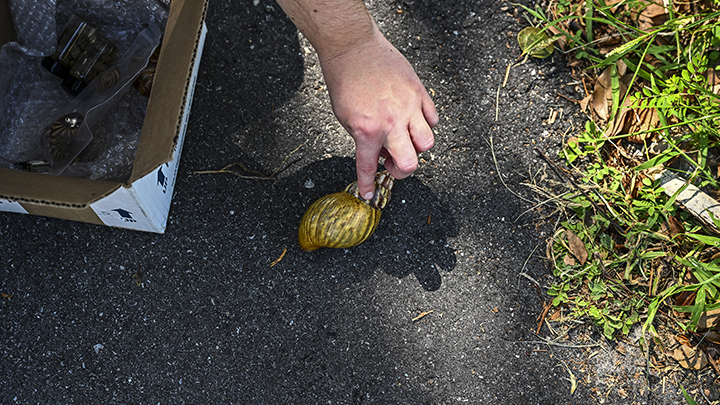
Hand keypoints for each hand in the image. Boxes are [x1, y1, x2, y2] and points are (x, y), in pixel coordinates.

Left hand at [318, 29, 438, 199]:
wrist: (353, 48)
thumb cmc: (344, 80)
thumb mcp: (345, 117)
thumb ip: (364, 139)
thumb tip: (381, 152)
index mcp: (368, 131)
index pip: (369, 168)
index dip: (368, 186)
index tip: (369, 195)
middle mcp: (392, 123)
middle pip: (411, 163)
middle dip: (401, 170)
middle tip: (393, 164)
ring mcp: (409, 107)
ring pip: (428, 142)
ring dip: (417, 147)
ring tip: (404, 140)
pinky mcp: (420, 92)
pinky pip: (433, 118)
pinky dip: (426, 124)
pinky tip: (413, 120)